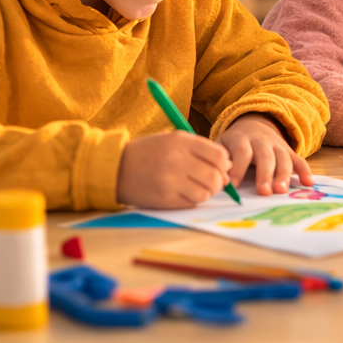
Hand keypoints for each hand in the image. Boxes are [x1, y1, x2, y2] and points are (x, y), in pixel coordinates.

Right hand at [116, 131, 232, 208]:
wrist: (115, 168)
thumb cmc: (147, 152)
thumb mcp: (172, 139)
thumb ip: (200, 148)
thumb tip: (227, 165)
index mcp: (181, 141)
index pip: (219, 155)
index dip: (224, 163)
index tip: (221, 167)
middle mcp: (177, 160)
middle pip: (215, 176)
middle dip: (220, 181)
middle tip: (214, 182)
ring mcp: (170, 181)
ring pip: (206, 192)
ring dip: (207, 192)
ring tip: (198, 187)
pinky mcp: (164, 199)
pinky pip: (191, 203)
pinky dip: (194, 199)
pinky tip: (186, 193)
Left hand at [220, 112, 312, 195]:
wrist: (252, 124)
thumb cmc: (233, 143)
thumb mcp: (221, 146)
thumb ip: (220, 161)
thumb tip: (219, 180)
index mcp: (242, 139)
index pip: (242, 152)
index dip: (238, 168)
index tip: (234, 186)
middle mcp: (261, 140)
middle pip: (265, 156)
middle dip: (265, 174)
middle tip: (264, 192)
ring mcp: (277, 145)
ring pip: (283, 158)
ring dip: (284, 175)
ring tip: (281, 191)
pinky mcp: (288, 151)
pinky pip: (299, 160)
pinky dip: (305, 171)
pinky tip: (308, 183)